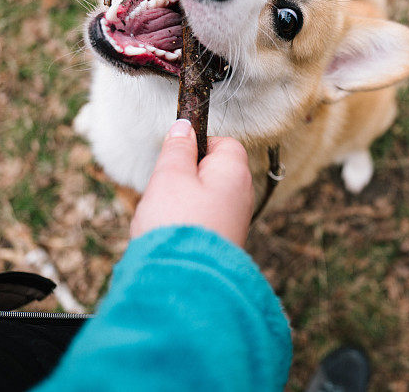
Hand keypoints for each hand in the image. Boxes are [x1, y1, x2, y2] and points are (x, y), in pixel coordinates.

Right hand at [130, 119, 253, 246]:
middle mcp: (243, 196)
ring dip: (184, 202)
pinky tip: (171, 234)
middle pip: (215, 172)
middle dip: (187, 176)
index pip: (226, 144)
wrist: (184, 282)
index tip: (176, 156)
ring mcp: (236, 221)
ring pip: (207, 198)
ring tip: (165, 216)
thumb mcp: (170, 176)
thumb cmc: (177, 223)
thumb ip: (178, 149)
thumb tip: (184, 127)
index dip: (199, 145)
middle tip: (166, 189)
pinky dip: (188, 223)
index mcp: (235, 173)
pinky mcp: (225, 243)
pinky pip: (205, 221)